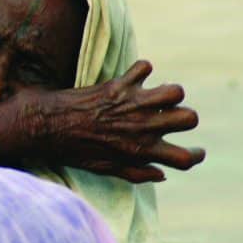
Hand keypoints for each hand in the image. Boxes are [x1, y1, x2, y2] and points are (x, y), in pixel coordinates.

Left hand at [17, 60, 204, 182]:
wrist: (46, 127)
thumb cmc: (75, 151)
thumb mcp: (107, 169)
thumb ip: (137, 174)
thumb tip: (162, 174)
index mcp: (141, 151)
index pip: (185, 158)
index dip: (196, 155)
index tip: (195, 150)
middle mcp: (142, 127)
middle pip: (190, 118)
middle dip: (187, 117)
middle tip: (172, 117)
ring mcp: (133, 104)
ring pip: (175, 91)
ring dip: (170, 92)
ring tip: (157, 96)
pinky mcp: (119, 84)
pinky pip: (144, 67)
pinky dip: (142, 70)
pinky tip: (135, 78)